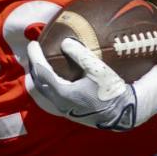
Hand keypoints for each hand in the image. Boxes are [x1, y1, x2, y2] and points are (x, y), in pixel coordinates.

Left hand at [24, 38, 156, 130]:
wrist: (123, 114)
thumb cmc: (112, 91)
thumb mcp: (98, 70)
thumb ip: (80, 55)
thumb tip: (65, 42)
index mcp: (63, 93)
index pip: (42, 73)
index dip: (35, 57)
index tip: (33, 43)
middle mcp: (60, 104)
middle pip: (39, 84)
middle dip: (34, 67)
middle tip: (33, 53)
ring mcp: (65, 110)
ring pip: (45, 93)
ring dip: (40, 78)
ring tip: (40, 65)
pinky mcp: (72, 112)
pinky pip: (53, 97)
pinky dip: (49, 84)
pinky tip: (56, 78)